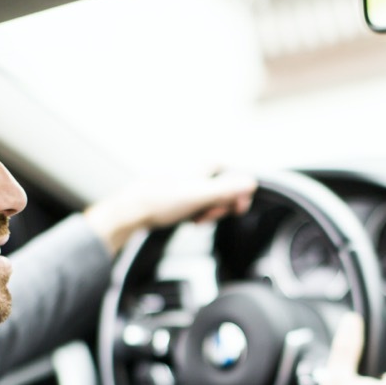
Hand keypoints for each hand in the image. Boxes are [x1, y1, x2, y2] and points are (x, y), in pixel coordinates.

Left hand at [85, 169, 255, 252]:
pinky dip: (198, 214)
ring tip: (195, 219)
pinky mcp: (181, 193)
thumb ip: (227, 190)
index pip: (236, 177)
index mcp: (205, 164)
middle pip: (225, 189)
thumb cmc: (161, 200)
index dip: (239, 195)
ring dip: (208, 212)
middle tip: (207, 216)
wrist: (133, 210)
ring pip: (212, 199)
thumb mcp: (200, 195)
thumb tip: (252, 183)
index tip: (237, 209)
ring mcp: (190, 181)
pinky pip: (199, 204)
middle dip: (220, 207)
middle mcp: (199, 169)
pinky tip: (189, 220)